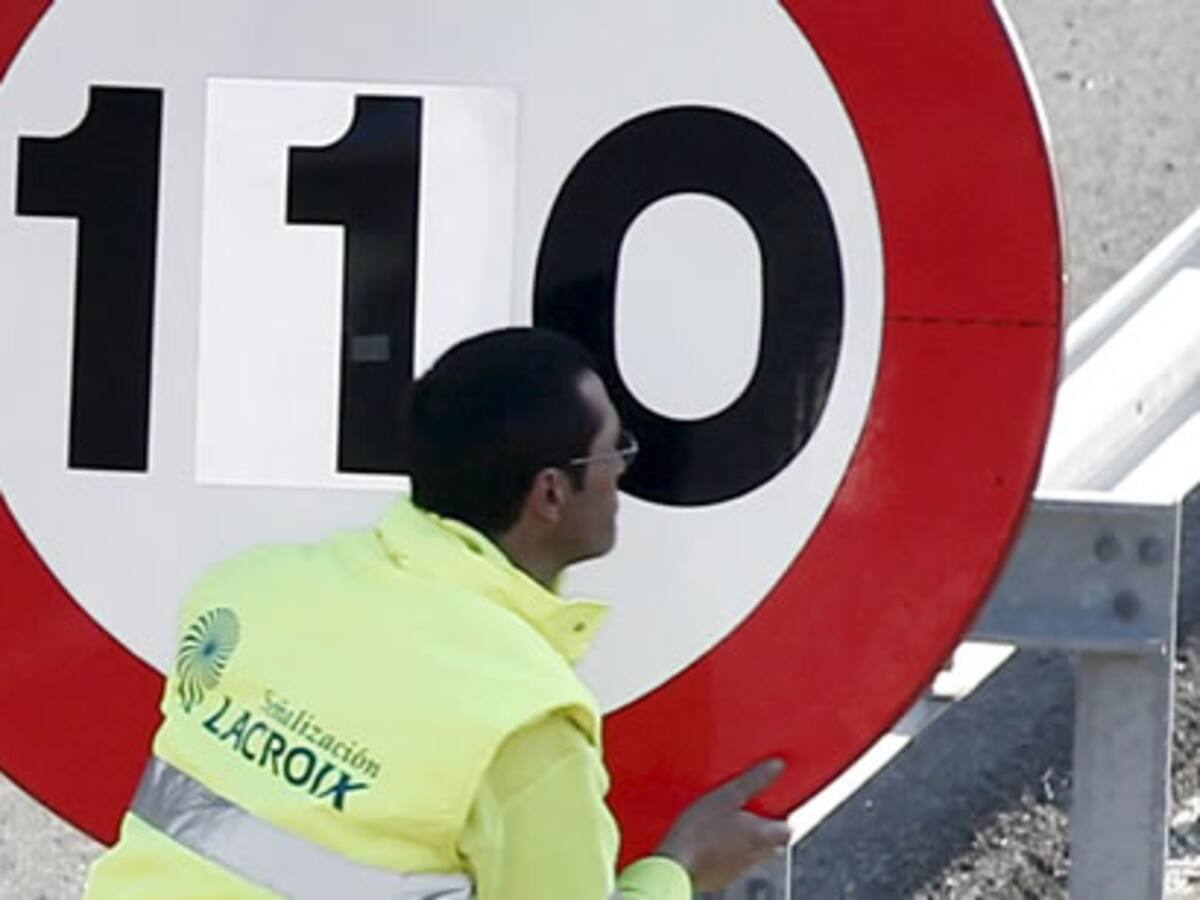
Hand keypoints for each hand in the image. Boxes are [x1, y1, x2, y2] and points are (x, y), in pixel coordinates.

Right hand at [656, 759, 791, 891]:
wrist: (676, 865)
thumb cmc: (701, 829)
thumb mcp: (726, 796)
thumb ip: (754, 780)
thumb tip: (778, 765)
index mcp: (763, 836)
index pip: (790, 829)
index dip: (789, 818)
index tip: (786, 807)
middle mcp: (757, 855)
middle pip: (775, 842)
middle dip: (770, 828)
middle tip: (758, 811)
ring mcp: (740, 869)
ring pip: (756, 853)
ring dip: (751, 840)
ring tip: (735, 823)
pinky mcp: (723, 877)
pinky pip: (736, 862)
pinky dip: (733, 851)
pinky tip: (716, 840)